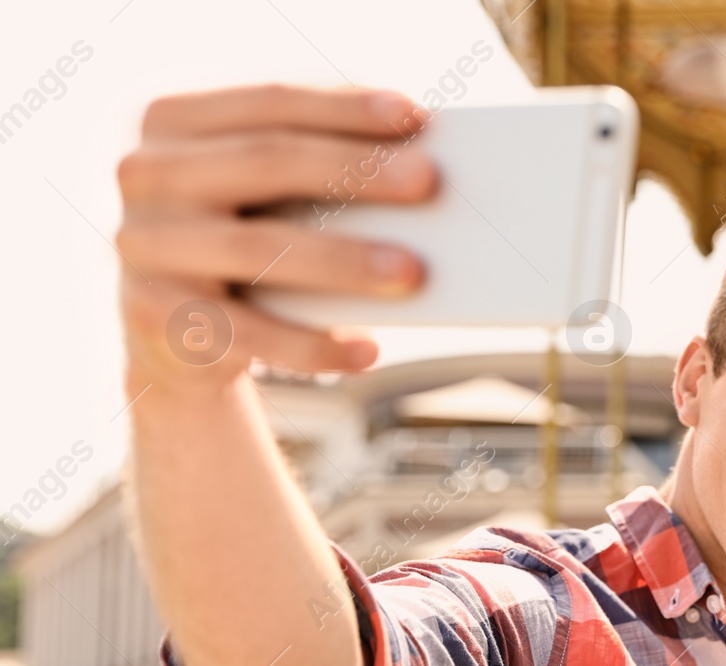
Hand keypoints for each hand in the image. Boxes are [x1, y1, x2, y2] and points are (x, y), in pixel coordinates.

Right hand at [115, 84, 436, 398]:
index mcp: (173, 120)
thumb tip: (416, 164)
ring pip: (257, 247)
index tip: (414, 116)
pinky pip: (248, 332)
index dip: (344, 107)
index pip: (270, 102)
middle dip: (354, 171)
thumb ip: (316, 166)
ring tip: (412, 271)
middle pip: (266, 162)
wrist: (177, 335)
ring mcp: (144, 244)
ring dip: (343, 261)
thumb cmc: (246, 240)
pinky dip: (312, 345)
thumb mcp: (263, 193)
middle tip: (428, 181)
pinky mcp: (154, 315)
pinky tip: (367, 351)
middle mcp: (147, 173)